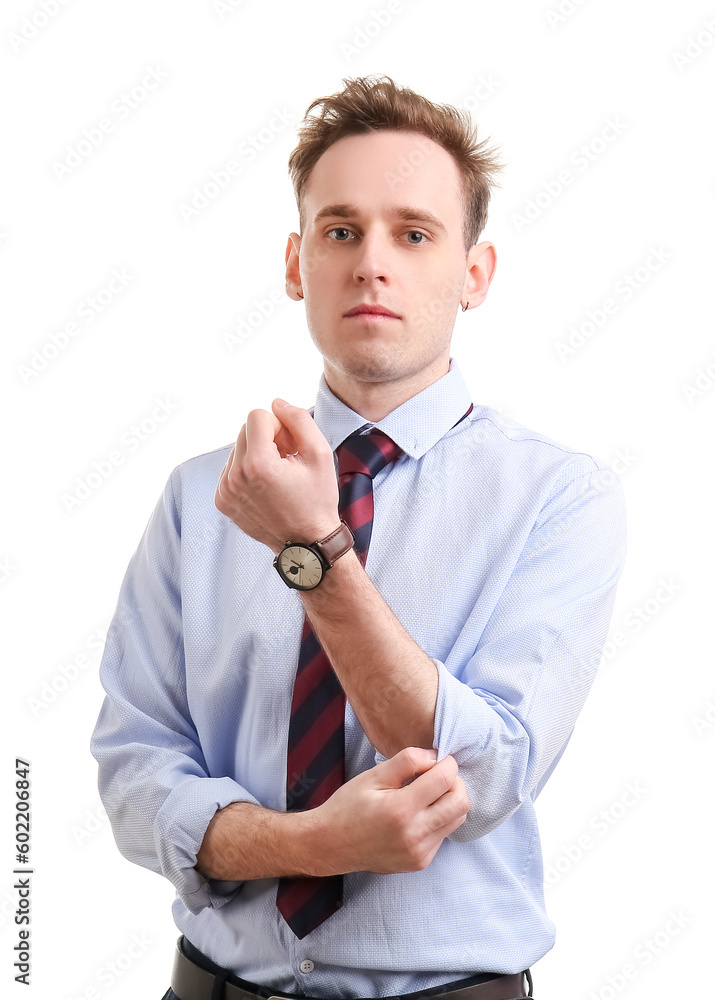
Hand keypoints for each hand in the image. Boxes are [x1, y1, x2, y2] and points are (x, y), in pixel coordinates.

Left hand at [214, 399, 339, 554]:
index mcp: (258, 464)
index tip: (291, 446)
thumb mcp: (320, 454)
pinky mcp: (222, 501)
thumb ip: (299, 420)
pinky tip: (266, 487)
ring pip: (237, 449)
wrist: (307, 543)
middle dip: (267, 438)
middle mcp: (235, 477)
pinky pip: (231, 469)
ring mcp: (226, 490)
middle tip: (287, 459)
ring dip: (256, 454)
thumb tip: (277, 404)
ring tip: (278, 476)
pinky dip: (247, 471)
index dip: (279, 425)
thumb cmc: (317, 501)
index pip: (257, 416)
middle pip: (244, 430)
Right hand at [313, 747, 469, 874]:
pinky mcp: (420, 863)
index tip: (438, 759)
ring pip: (457, 820)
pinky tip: (418, 814)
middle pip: (461, 803)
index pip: (445, 780)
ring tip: (427, 794)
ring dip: (449, 801)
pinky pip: (444, 835)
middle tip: (437, 775)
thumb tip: (435, 756)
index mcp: (401, 809)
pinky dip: (438, 819)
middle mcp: (414, 835)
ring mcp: (419, 853)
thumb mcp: (374, 775)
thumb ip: (407, 761)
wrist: (331, 844)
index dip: (447, 763)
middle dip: (455, 783)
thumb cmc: (349, 806)